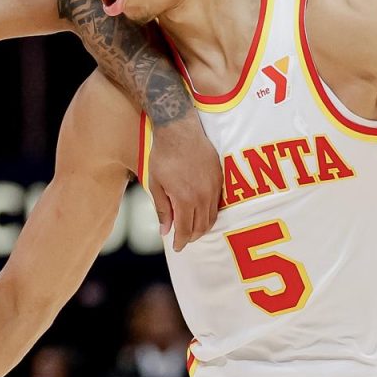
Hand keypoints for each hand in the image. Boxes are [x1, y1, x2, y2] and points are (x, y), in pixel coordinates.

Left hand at [146, 116, 220, 250]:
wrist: (179, 130)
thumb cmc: (163, 156)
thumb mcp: (156, 184)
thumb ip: (162, 209)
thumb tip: (165, 230)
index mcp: (185, 199)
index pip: (186, 229)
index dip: (181, 241)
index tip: (176, 247)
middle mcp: (203, 196)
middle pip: (201, 226)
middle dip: (191, 236)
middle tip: (183, 239)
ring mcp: (214, 187)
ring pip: (212, 217)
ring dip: (202, 227)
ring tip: (192, 229)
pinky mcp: (220, 178)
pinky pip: (218, 203)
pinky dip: (210, 213)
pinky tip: (201, 212)